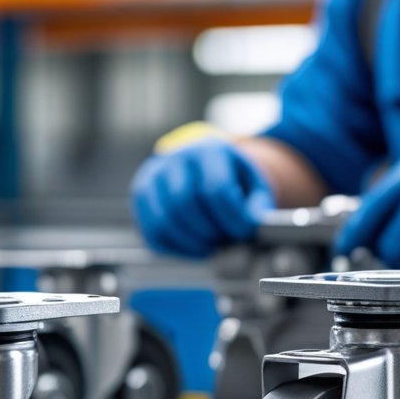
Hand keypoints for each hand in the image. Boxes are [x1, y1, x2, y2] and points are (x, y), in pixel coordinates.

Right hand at [132, 137, 274, 257]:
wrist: (207, 168)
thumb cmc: (234, 179)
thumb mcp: (254, 185)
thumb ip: (257, 205)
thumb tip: (252, 224)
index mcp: (209, 150)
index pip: (215, 188)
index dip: (232, 218)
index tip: (244, 233)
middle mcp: (176, 157)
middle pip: (185, 203)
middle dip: (208, 232)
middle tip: (225, 242)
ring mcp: (154, 175)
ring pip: (164, 220)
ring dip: (191, 243)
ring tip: (211, 247)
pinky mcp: (142, 195)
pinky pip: (151, 231)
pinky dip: (174, 248)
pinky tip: (194, 249)